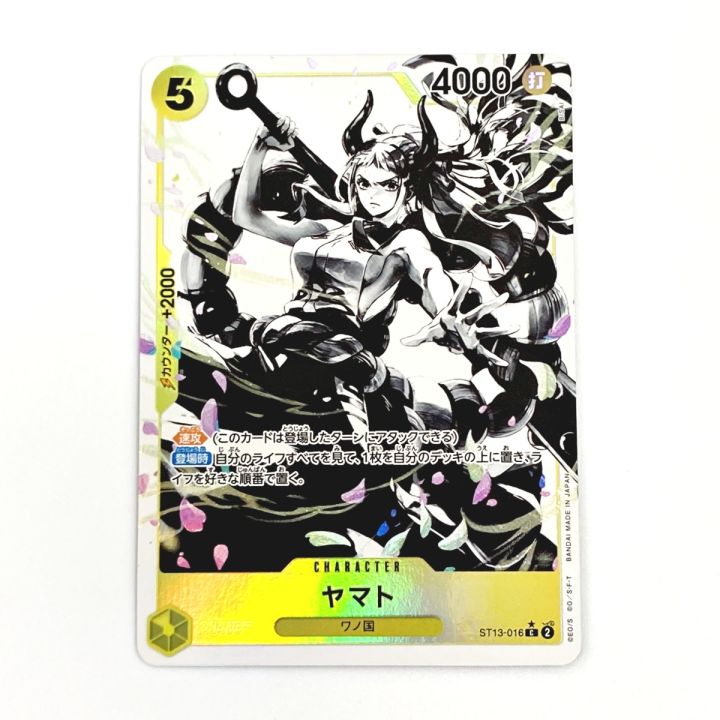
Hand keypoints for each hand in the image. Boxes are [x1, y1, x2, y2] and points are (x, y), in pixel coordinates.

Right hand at [257, 116, 295, 150]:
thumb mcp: (284, 147)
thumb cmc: (273, 145)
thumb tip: (292, 137)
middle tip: (285, 133)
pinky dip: (280, 120)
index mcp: (288, 132)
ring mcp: (279, 121)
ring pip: (287, 117)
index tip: (293, 135)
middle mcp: (285, 126)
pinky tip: (277, 125)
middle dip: (291, 128)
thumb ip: (291, 144)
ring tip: (281, 130)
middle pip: (293, 122)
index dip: (295, 131)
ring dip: (286, 124)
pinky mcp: (273, 118)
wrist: (263, 144)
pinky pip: (280, 114)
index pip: (296, 128)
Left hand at [401, 274, 516, 365]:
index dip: (463, 289)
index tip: (469, 277)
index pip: (457, 300)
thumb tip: (402, 342)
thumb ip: (415, 337)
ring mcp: (473, 331)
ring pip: (490, 329)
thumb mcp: (426, 333)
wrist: (447, 331)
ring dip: (502, 330)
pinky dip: (492, 359)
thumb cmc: (438, 328)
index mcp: (453, 315)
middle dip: (493, 304)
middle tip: (506, 295)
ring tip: (516, 327)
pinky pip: (485, 352)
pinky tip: (502, 364)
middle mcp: (467, 321)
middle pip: (481, 311)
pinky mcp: (474, 343)